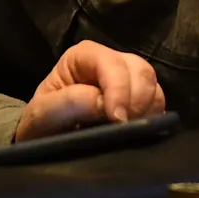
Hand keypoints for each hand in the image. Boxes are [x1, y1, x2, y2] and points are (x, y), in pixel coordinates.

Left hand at [15, 42, 165, 141]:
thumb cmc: (41, 123)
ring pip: (152, 83)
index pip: (111, 63)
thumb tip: (103, 103)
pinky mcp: (139, 97)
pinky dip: (153, 115)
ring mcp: (127, 78)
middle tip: (125, 128)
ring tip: (130, 131)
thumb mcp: (42, 115)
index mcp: (83, 56)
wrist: (46, 141)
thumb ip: (68, 104)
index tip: (117, 119)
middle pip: (139, 69)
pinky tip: (137, 130)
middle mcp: (110, 61)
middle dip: (137, 100)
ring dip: (146, 109)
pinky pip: (158, 100)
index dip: (118, 89)